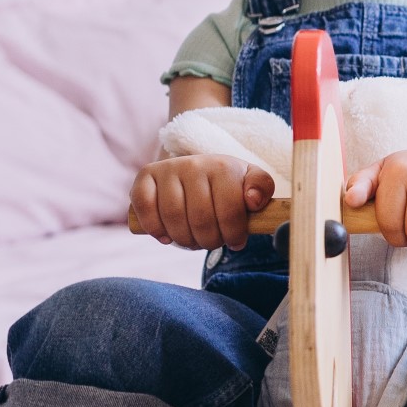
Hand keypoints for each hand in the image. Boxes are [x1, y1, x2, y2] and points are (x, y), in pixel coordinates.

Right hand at [128, 155, 276, 248]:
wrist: (196, 170)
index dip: (233, 235)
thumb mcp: (249, 182)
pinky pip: (145, 208)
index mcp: (223, 167)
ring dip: (184, 239)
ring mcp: (168, 169)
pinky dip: (155, 228)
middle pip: (200, 219)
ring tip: (193, 240)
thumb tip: (253, 201)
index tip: (236, 241)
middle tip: (213, 241)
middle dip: (209, 240)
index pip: (229, 211)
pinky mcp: (145, 176)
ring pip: (173, 217)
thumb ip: (261, 187)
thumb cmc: (226, 184)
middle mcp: (194, 164)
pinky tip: (166, 236)